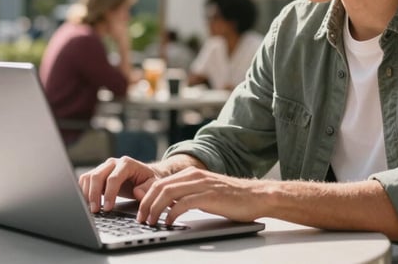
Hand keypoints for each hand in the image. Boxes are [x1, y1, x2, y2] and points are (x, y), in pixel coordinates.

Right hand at [79, 156, 159, 212]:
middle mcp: (113, 163)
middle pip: (97, 176)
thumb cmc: (149, 181)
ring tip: (91, 209)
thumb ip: (148, 188)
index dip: (109, 194)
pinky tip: (87, 202)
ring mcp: (104, 167)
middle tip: (95, 210)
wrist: (144, 176)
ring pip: (89, 177)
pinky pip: (85, 179)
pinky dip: (83, 191)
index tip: (108, 208)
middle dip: (94, 194)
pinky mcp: (98, 173)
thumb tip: (137, 192)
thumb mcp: (154, 184)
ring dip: (87, 193)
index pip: (113, 178)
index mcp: (127, 163)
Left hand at [137, 167, 264, 225]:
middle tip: (141, 218)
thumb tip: (165, 205)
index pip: (160, 182)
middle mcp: (194, 175)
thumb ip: (185, 196)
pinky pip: (183, 204)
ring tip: (151, 222)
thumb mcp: (204, 193)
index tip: (140, 211)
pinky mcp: (209, 196)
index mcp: (191, 174)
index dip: (146, 197)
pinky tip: (169, 222)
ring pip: (168, 193)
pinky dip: (172, 214)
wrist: (256, 196)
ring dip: (155, 209)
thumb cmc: (232, 198)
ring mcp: (201, 184)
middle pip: (159, 186)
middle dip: (146, 203)